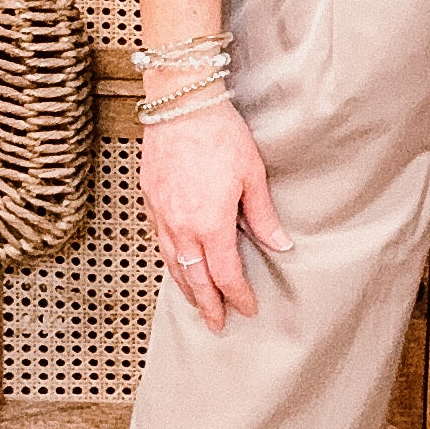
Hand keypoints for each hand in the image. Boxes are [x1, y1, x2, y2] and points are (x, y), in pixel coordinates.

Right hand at [138, 99, 290, 331]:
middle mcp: (182, 226)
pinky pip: (159, 241)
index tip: (247, 309)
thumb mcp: (252, 174)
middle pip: (194, 279)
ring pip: (172, 263)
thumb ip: (262, 215)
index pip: (225, 274)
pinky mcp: (149, 200)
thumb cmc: (219, 133)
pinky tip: (176, 263)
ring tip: (196, 303)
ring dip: (185, 287)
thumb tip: (280, 244)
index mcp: (211, 224)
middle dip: (208, 305)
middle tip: (217, 325)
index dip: (238, 296)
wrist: (179, 104)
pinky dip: (169, 260)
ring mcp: (161, 214)